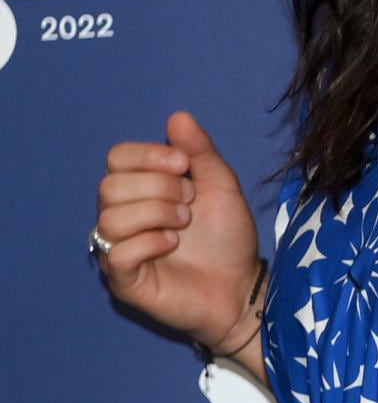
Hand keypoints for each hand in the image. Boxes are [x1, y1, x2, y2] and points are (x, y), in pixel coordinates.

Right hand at [96, 112, 263, 362]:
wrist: (243, 286)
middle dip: (157, 188)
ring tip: (185, 225)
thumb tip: (178, 116)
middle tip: (189, 204)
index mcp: (141, 190)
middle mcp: (123, 217)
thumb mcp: (221, 186)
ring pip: (110, 217)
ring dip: (156, 214)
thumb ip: (200, 152)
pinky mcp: (124, 280)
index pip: (117, 157)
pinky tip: (172, 245)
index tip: (183, 165)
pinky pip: (115, 253)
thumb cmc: (228, 238)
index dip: (147, 155)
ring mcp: (119, 249)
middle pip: (110, 185)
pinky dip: (148, 243)